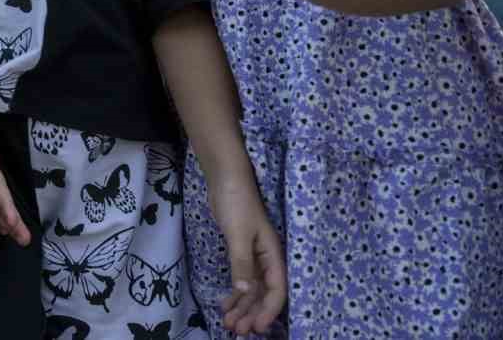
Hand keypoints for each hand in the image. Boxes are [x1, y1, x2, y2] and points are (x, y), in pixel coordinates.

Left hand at [208, 177, 286, 334]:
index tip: (256, 327)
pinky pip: (241, 279)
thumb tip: (245, 293)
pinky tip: (226, 305)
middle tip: (237, 331)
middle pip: (264, 294)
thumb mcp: (239, 234)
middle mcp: (267, 259)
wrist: (225, 178)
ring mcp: (254, 256)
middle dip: (252, 313)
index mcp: (274, 254)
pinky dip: (235, 293)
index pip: (277, 290)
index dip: (268, 311)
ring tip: (228, 324)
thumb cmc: (237, 203)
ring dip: (242, 307)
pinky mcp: (240, 252)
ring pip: (251, 289)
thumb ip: (241, 264)